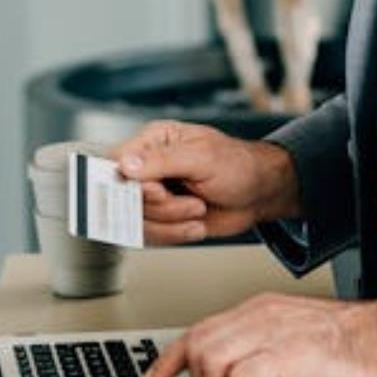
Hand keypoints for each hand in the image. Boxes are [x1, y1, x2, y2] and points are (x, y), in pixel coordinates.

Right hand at [113, 120, 300, 244]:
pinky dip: (175, 234)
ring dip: (172, 221)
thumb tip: (126, 164)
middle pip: (125, 197)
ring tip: (199, 209)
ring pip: (138, 220)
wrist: (259, 194)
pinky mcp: (161, 219)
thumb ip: (162, 160)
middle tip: (192, 201)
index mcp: (154, 141)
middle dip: (162, 206)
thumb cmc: (238, 165)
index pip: (117, 162)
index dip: (128, 182)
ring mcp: (154, 195)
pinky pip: (151, 235)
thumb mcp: (202, 157)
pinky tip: (196, 225)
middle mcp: (149, 168)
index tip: (156, 191)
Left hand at [144, 294, 376, 376]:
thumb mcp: (289, 336)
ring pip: (211, 358)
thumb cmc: (345, 342)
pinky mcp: (290, 354)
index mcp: (256, 311)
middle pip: (197, 344)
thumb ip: (257, 347)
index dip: (168, 358)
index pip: (197, 330)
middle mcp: (258, 316)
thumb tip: (228, 373)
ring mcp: (273, 332)